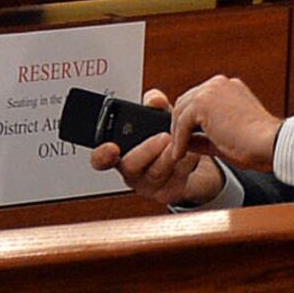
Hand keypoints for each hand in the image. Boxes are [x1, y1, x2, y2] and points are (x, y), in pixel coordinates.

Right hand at [93, 116, 225, 206]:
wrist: (188, 162)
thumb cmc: (165, 140)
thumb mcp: (158, 118)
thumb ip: (153, 106)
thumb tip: (155, 99)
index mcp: (119, 153)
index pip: (100, 159)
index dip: (102, 154)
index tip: (112, 148)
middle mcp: (130, 171)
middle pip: (130, 166)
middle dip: (147, 150)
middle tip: (164, 136)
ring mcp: (148, 184)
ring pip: (157, 172)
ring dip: (170, 154)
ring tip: (181, 140)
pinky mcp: (169, 192)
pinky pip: (177, 177)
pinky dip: (188, 160)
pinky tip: (192, 150)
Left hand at [168, 74, 284, 174]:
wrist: (271, 144)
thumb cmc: (257, 144)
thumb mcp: (224, 138)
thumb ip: (203, 137)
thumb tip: (185, 142)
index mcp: (228, 88)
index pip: (198, 101)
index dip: (189, 121)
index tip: (185, 139)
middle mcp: (218, 84)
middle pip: (186, 103)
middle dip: (180, 125)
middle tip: (177, 146)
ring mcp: (211, 90)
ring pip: (181, 112)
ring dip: (177, 133)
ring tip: (178, 153)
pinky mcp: (203, 102)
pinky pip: (182, 122)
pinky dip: (179, 139)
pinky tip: (179, 154)